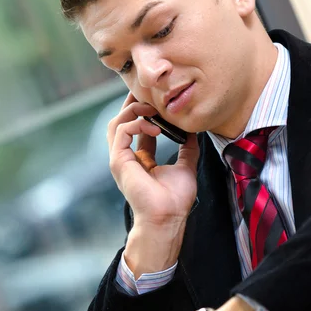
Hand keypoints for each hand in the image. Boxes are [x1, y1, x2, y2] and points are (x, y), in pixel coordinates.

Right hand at [107, 93, 199, 274]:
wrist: (168, 218)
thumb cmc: (175, 200)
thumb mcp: (185, 166)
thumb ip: (187, 148)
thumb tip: (193, 131)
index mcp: (140, 159)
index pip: (137, 128)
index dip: (145, 111)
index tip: (158, 100)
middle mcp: (127, 157)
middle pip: (122, 121)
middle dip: (133, 103)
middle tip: (150, 93)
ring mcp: (120, 159)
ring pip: (117, 123)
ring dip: (133, 110)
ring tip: (152, 108)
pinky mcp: (118, 161)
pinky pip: (121, 131)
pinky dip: (136, 123)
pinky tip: (154, 126)